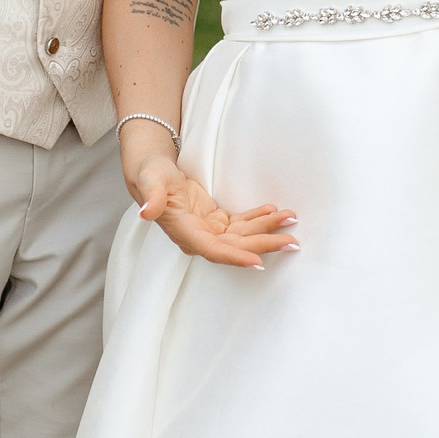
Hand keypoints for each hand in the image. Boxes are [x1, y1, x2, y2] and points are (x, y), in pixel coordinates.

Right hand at [126, 149, 296, 268]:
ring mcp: (209, 230)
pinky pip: (242, 224)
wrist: (154, 174)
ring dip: (268, 229)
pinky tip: (274, 211)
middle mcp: (199, 236)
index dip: (236, 257)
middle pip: (236, 246)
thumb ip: (151, 197)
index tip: (259, 263)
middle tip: (292, 242)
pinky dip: (258, 218)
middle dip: (264, 244)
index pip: (213, 250)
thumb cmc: (151, 176)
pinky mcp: (216, 221)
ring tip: (291, 219)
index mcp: (184, 232)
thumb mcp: (150, 180)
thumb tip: (146, 212)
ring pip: (243, 235)